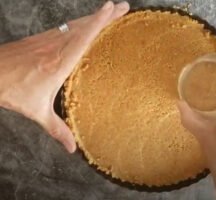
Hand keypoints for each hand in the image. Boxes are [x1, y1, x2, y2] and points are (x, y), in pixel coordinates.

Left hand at [0, 1, 129, 152]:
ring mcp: (48, 39)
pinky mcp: (42, 38)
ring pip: (76, 23)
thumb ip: (57, 129)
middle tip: (123, 6)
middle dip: (105, 14)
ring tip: (111, 10)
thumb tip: (72, 148)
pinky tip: (87, 23)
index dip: (98, 21)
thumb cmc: (11, 90)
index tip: (112, 7)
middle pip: (84, 25)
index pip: (83, 37)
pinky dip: (81, 22)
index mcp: (59, 63)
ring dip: (95, 16)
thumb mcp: (37, 111)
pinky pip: (67, 26)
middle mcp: (56, 46)